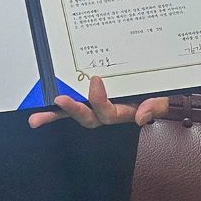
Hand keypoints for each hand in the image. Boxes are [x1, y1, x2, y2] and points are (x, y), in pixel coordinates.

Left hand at [30, 77, 168, 128]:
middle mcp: (108, 110)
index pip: (108, 113)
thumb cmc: (162, 89)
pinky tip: (39, 112)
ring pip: (75, 113)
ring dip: (55, 116)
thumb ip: (156, 106)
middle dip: (73, 110)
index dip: (100, 101)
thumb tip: (140, 117)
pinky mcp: (88, 96)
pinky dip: (56, 110)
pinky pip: (72, 102)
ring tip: (36, 119)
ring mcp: (96, 105)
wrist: (162, 83)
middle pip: (87, 117)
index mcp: (124, 110)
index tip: (95, 80)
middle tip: (60, 100)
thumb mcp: (164, 96)